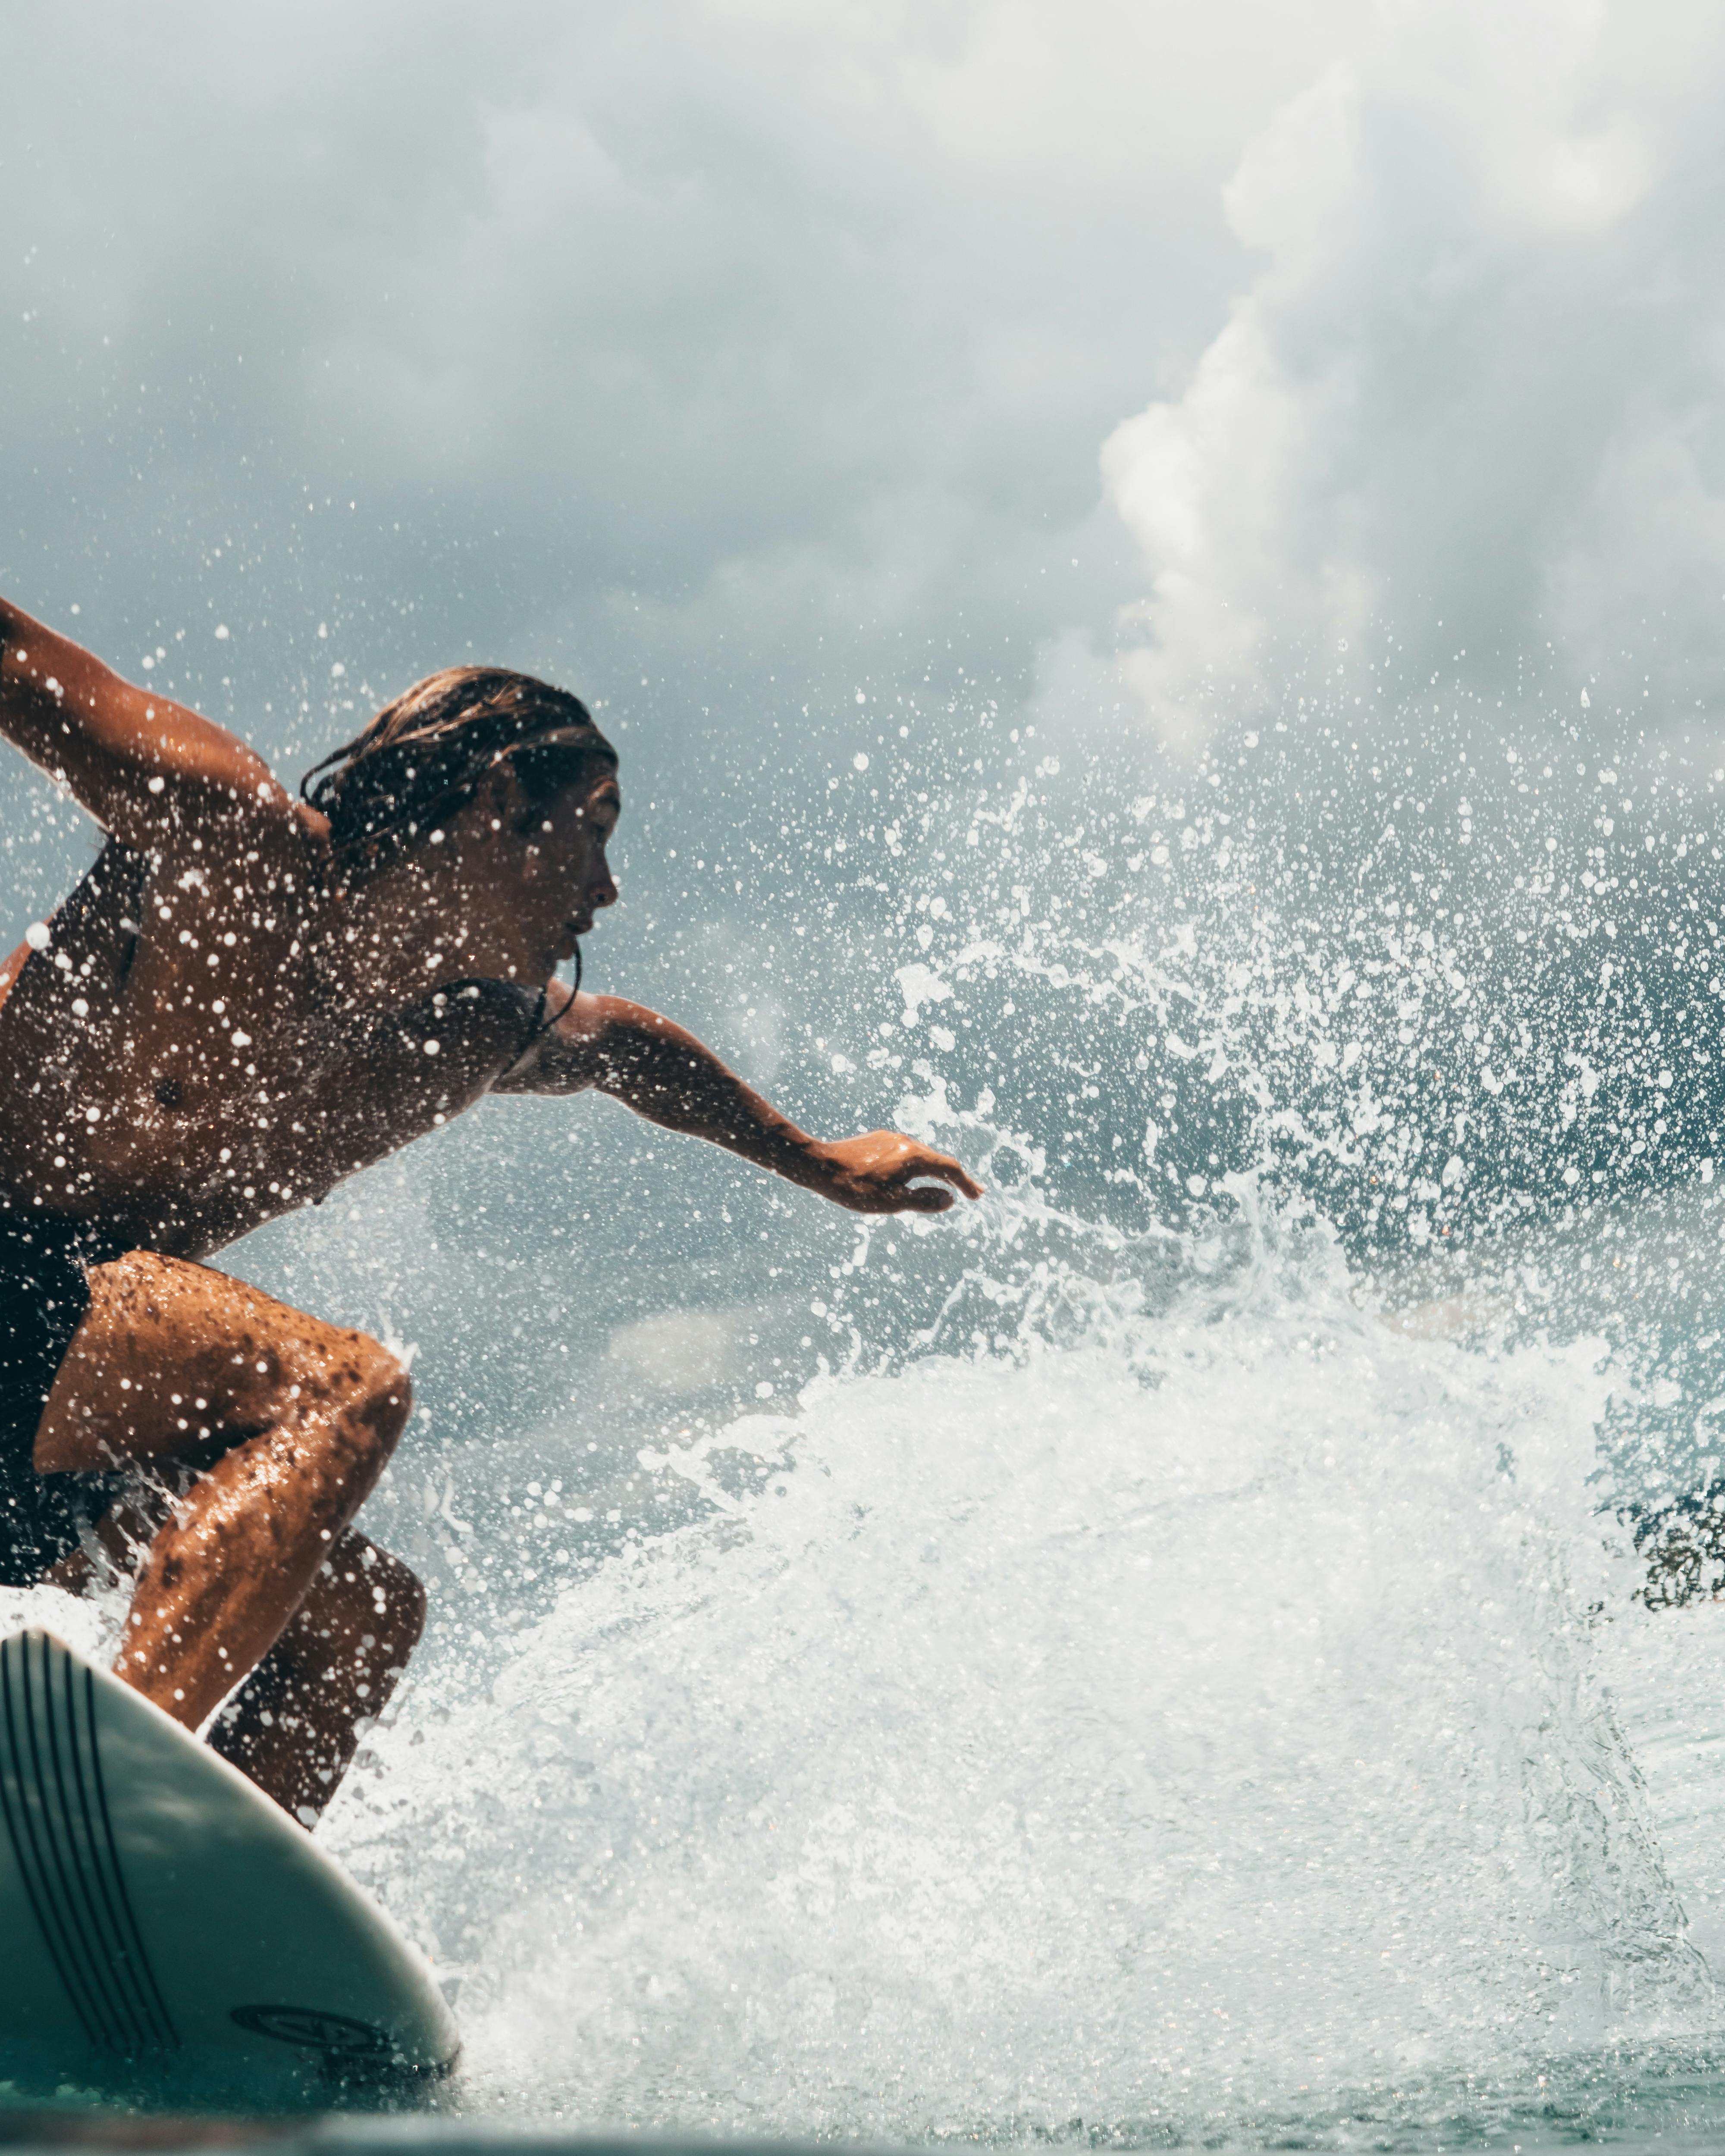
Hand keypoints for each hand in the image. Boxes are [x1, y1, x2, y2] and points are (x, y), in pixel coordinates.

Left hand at [809, 1130, 984, 1213]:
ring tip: (943, 1186)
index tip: (977, 1196)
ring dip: (934, 1171)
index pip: (949, 1168)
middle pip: (937, 1160)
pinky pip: (904, 1153)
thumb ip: (924, 1201)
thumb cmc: (855, 1188)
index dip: (966, 1183)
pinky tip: (909, 1175)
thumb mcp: (892, 1202)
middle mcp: (905, 1142)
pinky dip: (916, 1166)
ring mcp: (890, 1139)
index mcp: (913, 1156)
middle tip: (971, 1192)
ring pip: (920, 1155)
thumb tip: (950, 1199)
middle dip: (955, 1177)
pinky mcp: (876, 1140)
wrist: (818, 1164)